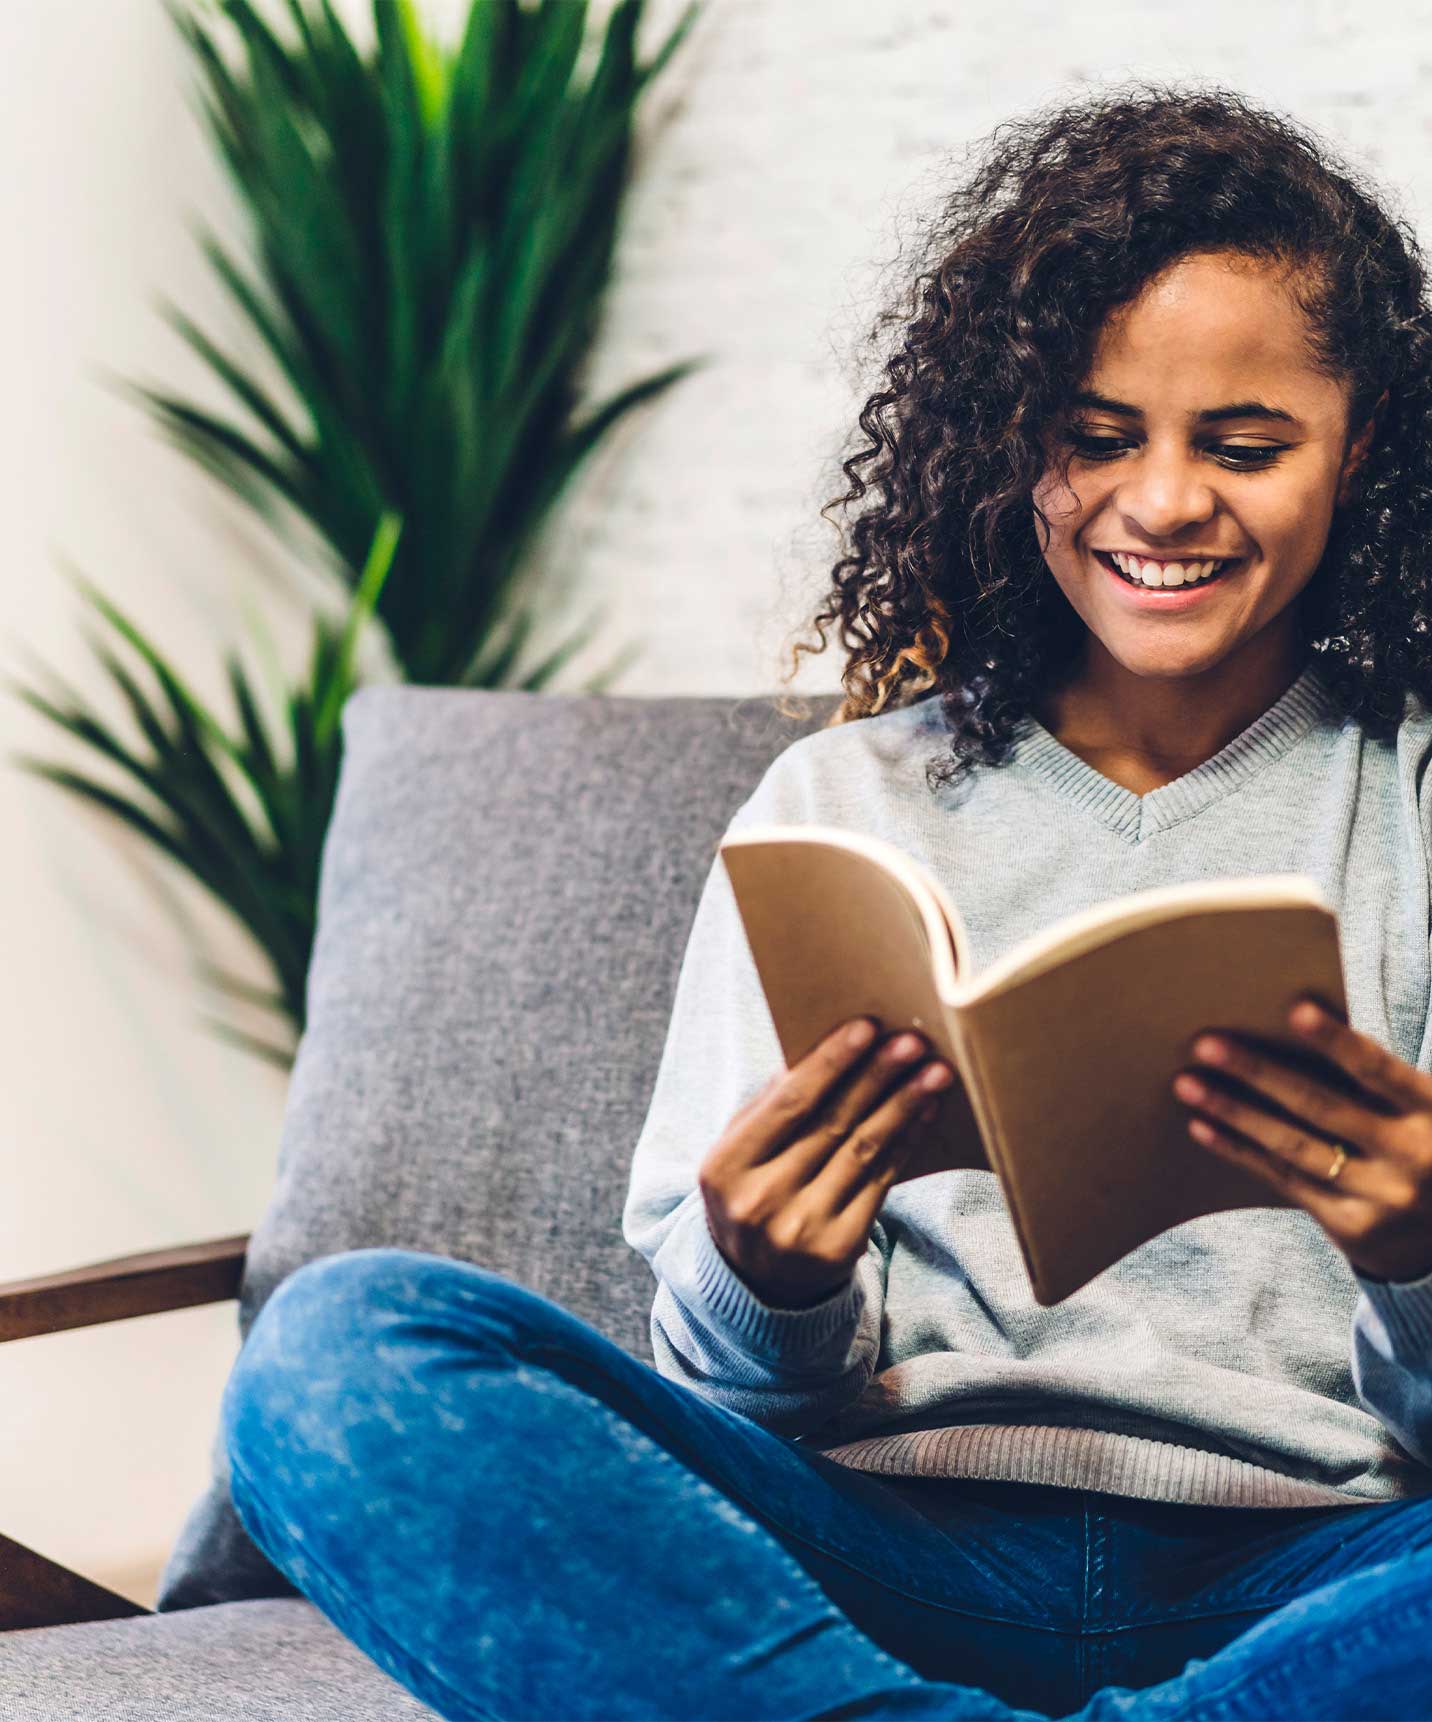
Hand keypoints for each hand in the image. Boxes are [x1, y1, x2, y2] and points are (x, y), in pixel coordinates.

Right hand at [698, 1016, 953, 1308]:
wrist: (753, 1282)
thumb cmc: (749, 1191)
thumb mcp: (739, 1151)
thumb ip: (770, 1103)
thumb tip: (825, 1046)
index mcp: (725, 1167)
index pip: (787, 1103)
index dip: (831, 1062)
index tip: (867, 1027)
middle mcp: (760, 1201)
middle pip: (831, 1123)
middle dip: (877, 1076)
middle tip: (913, 1040)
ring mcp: (801, 1228)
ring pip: (863, 1150)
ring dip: (904, 1105)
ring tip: (935, 1072)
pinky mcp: (839, 1248)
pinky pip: (881, 1181)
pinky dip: (906, 1142)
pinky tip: (924, 1112)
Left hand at [1172, 997, 1431, 1284]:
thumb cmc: (1426, 1143)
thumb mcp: (1424, 1109)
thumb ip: (1380, 1080)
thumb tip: (1298, 1022)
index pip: (1378, 1069)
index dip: (1336, 1040)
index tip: (1294, 1009)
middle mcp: (1413, 1156)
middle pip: (1321, 1107)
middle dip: (1258, 1072)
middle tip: (1204, 1044)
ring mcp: (1382, 1197)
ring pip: (1293, 1147)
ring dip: (1234, 1112)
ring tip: (1187, 1084)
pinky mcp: (1353, 1228)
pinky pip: (1284, 1180)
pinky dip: (1240, 1151)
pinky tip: (1202, 1127)